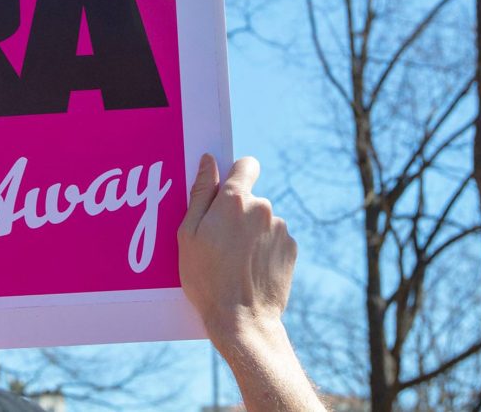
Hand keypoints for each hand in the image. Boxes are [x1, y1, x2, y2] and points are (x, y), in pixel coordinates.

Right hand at [177, 155, 296, 344]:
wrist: (242, 318)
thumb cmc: (206, 277)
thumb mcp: (188, 234)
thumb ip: (201, 193)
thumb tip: (209, 162)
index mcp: (235, 200)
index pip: (246, 164)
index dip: (236, 173)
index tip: (225, 191)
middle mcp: (263, 208)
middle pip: (250, 198)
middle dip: (236, 213)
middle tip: (218, 241)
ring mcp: (281, 229)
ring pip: (262, 221)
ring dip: (251, 232)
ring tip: (234, 261)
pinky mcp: (291, 249)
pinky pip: (274, 239)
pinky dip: (264, 249)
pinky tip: (250, 270)